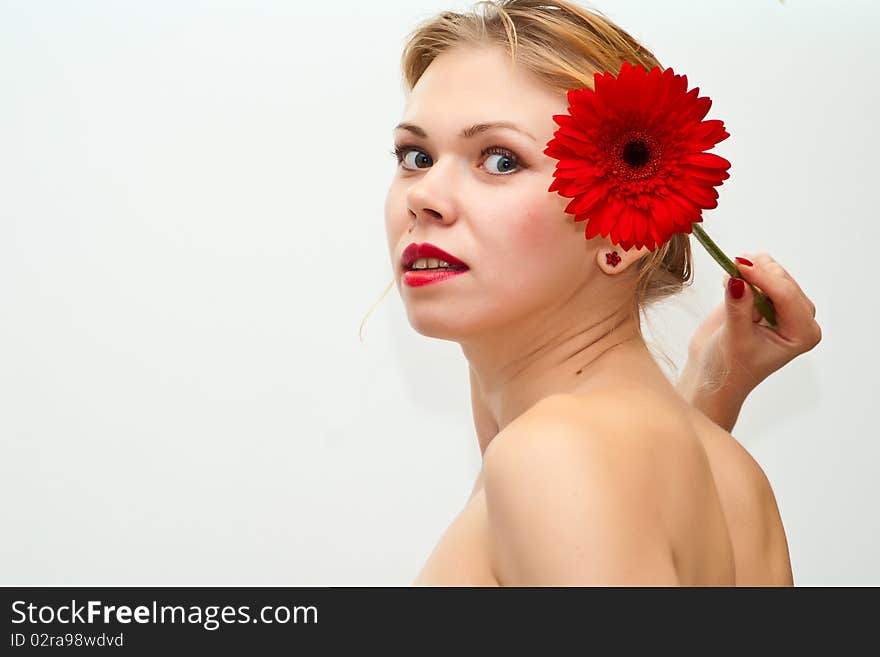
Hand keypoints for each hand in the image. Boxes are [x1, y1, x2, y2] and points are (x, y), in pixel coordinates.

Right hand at [677, 252, 821, 431]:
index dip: (762, 278)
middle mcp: (798, 318)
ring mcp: (783, 307)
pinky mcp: (765, 299)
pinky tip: (729, 281)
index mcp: (802, 333)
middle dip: (757, 272)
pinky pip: (760, 274)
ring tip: (728, 279)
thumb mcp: (735, 340)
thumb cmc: (729, 369)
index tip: (738, 266)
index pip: (786, 296)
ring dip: (751, 270)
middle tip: (730, 266)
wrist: (713, 375)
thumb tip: (737, 281)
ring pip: (773, 272)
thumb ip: (738, 309)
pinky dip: (744, 272)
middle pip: (782, 280)